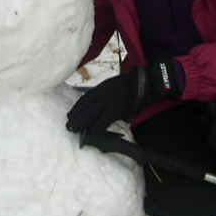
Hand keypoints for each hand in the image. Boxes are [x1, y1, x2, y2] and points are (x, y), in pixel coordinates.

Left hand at [66, 61, 182, 135]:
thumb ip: (107, 97)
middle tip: (68, 125)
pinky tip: (92, 133)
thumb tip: (102, 111)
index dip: (77, 108)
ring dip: (82, 123)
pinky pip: (102, 120)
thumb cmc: (134, 87)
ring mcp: (109, 100)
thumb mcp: (116, 88)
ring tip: (75, 130)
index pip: (85, 98)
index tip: (70, 115)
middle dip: (76, 116)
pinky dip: (96, 128)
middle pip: (85, 106)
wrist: (147, 83)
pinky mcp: (116, 109)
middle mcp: (103, 92)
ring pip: (90, 113)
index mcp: (103, 87)